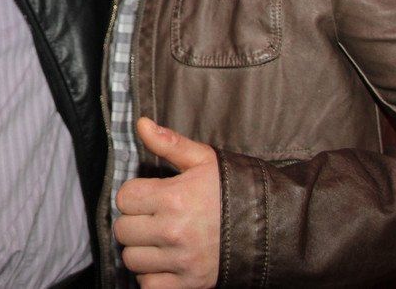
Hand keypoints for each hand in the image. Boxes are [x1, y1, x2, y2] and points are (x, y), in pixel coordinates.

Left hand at [115, 117, 220, 288]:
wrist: (272, 228)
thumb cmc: (236, 191)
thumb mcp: (204, 160)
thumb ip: (169, 143)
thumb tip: (141, 123)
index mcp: (173, 197)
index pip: (124, 198)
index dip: (134, 195)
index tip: (149, 196)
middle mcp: (174, 231)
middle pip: (123, 229)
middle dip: (134, 222)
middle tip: (153, 218)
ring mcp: (182, 260)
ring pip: (131, 259)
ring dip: (140, 250)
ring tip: (159, 239)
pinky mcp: (190, 284)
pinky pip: (149, 285)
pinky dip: (151, 276)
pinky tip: (164, 261)